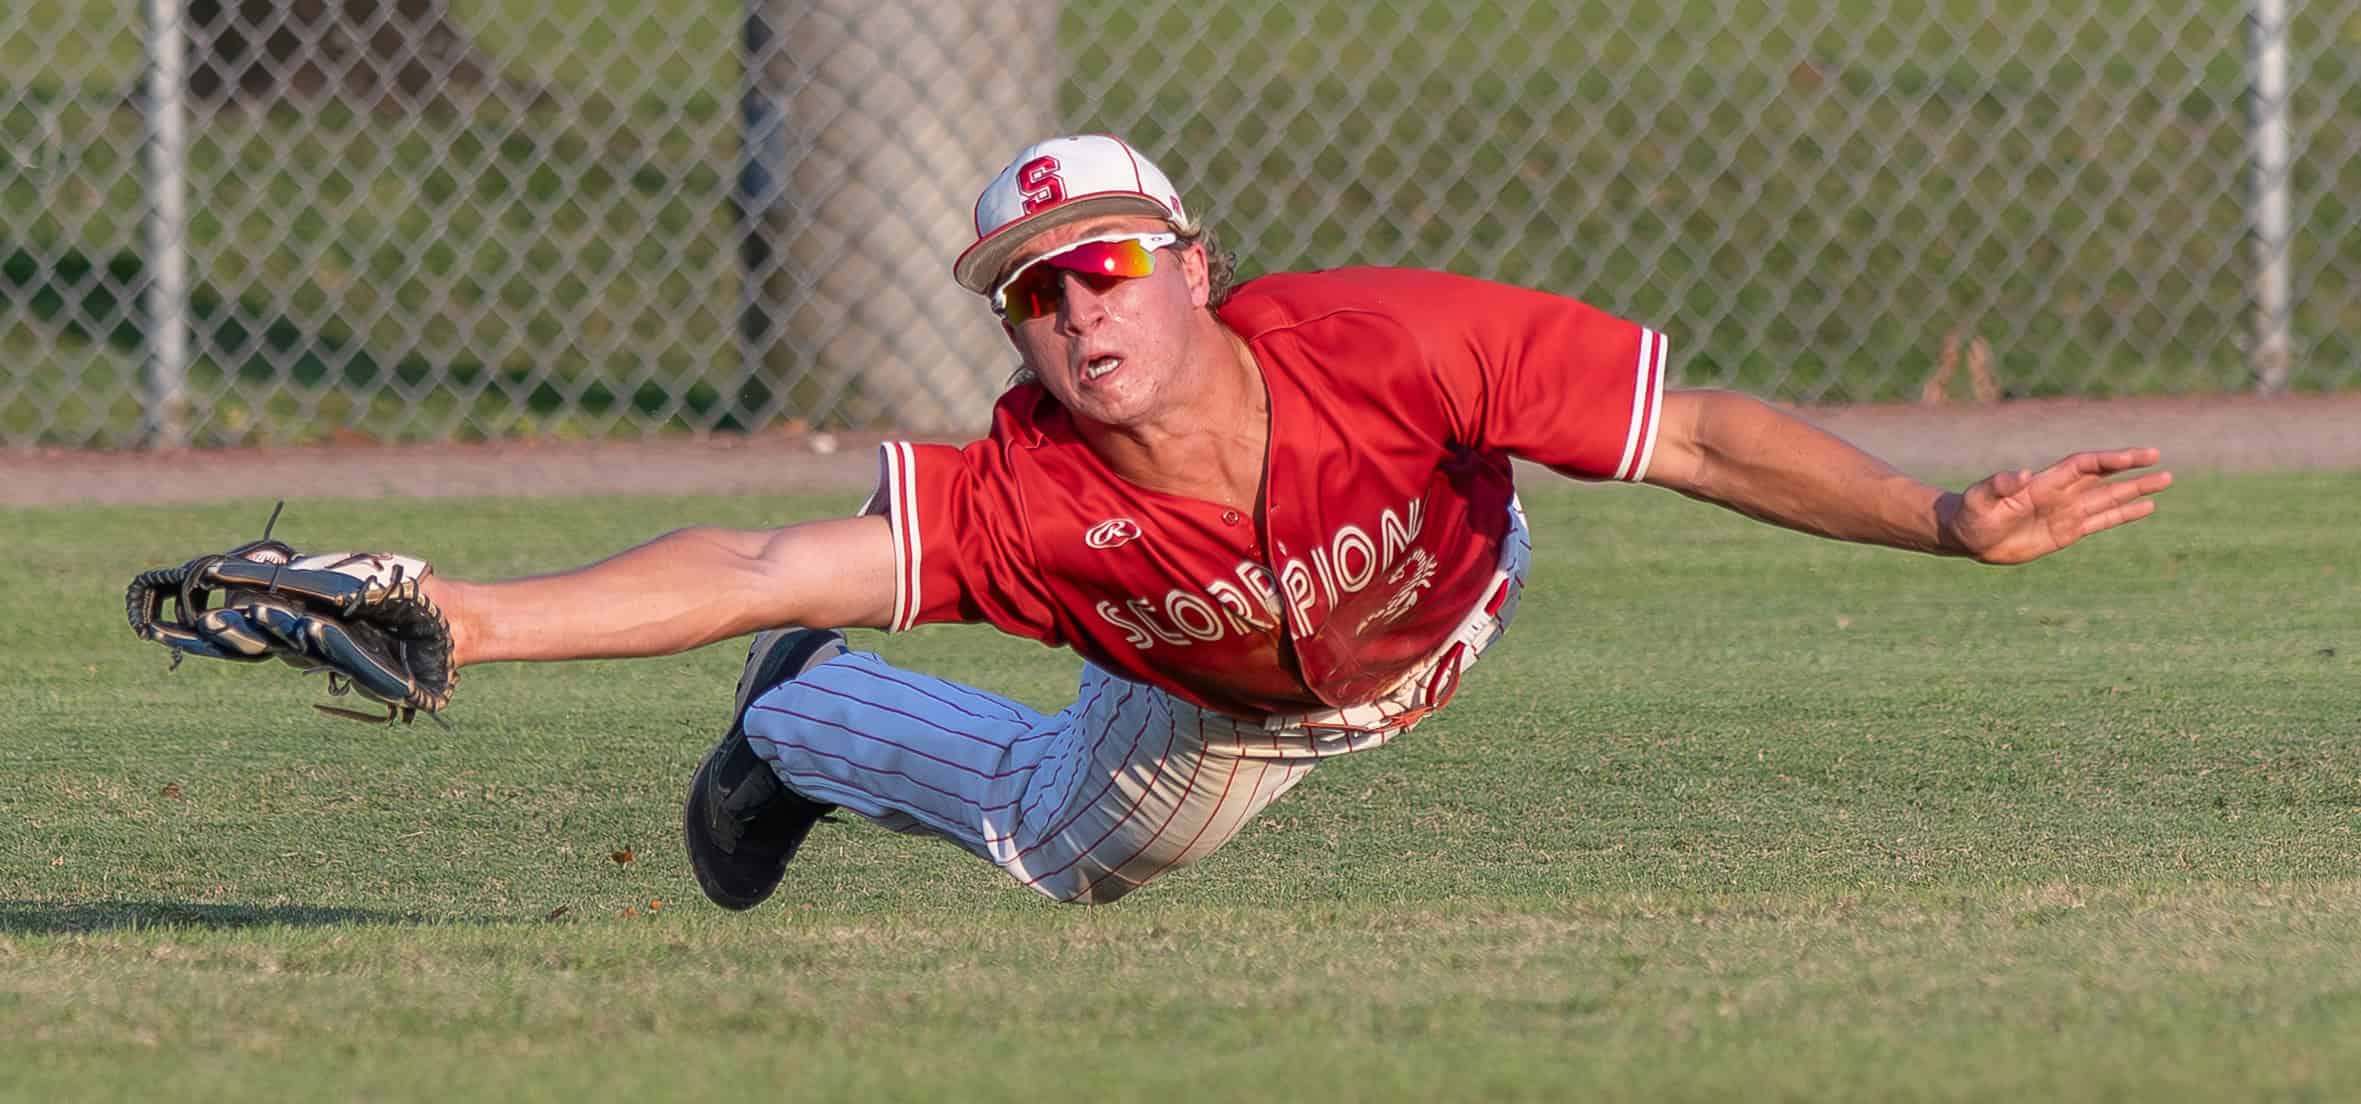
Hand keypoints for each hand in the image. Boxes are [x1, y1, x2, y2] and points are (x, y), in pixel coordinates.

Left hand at [1939, 447, 2172, 564]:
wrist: (1967, 536)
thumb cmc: (1971, 514)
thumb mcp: (1981, 499)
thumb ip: (2000, 485)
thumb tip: (2021, 473)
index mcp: (2045, 483)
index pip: (2086, 466)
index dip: (2111, 459)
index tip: (2138, 455)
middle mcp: (2061, 494)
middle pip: (2104, 477)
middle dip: (2131, 469)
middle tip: (2160, 460)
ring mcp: (2066, 512)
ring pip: (2109, 498)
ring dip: (2136, 490)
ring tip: (2165, 480)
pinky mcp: (2067, 532)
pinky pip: (2102, 521)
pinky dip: (2124, 514)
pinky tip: (2146, 507)